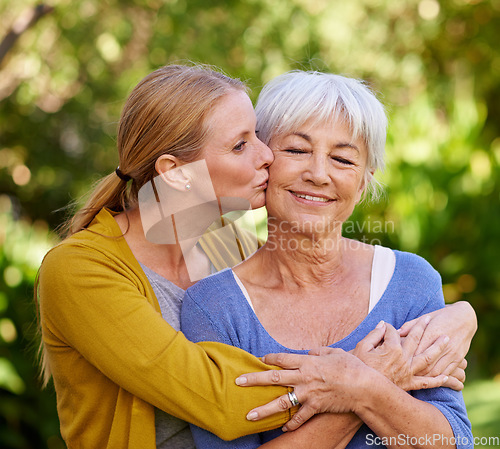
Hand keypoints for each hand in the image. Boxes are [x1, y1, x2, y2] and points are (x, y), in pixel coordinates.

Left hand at [235, 349, 373, 431]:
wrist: (364, 387)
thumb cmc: (351, 366)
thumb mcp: (334, 352)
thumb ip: (319, 352)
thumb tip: (310, 352)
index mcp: (307, 362)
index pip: (282, 359)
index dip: (269, 359)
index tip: (258, 360)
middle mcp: (304, 377)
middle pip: (274, 378)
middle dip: (254, 380)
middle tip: (238, 382)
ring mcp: (308, 394)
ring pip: (281, 402)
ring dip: (264, 410)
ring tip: (249, 416)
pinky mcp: (315, 407)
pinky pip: (299, 417)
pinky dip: (291, 424)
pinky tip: (282, 429)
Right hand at [348, 317, 450, 390]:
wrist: (359, 389)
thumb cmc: (358, 367)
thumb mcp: (361, 346)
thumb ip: (374, 334)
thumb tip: (383, 324)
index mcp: (392, 348)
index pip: (394, 332)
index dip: (389, 327)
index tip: (385, 327)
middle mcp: (404, 359)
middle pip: (415, 340)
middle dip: (422, 327)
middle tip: (429, 318)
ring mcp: (408, 373)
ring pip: (427, 358)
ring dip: (437, 347)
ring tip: (446, 338)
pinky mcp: (409, 385)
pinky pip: (426, 382)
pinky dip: (437, 380)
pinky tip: (446, 376)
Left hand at [398, 301, 475, 381]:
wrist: (465, 318)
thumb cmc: (441, 316)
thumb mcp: (425, 317)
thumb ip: (411, 326)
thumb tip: (397, 332)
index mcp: (432, 332)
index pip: (417, 349)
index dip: (406, 358)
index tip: (396, 362)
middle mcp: (443, 344)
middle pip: (425, 363)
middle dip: (413, 370)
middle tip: (402, 374)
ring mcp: (452, 353)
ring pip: (436, 371)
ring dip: (424, 376)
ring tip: (413, 378)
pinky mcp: (459, 358)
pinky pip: (447, 372)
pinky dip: (437, 378)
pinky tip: (428, 379)